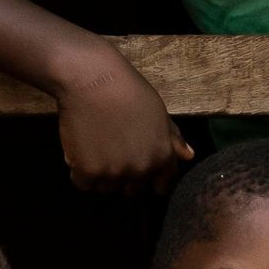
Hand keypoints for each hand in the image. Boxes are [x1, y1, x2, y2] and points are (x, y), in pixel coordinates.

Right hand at [54, 53, 193, 194]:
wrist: (93, 80)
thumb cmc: (128, 90)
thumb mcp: (159, 112)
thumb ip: (173, 138)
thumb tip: (188, 156)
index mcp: (162, 156)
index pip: (163, 184)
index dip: (152, 178)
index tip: (141, 170)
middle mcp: (141, 169)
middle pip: (131, 189)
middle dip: (124, 175)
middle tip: (112, 151)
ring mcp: (114, 173)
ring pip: (106, 187)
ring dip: (101, 175)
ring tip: (95, 149)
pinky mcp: (88, 172)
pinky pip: (83, 183)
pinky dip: (80, 171)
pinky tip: (81, 151)